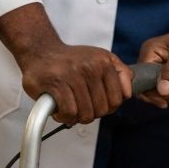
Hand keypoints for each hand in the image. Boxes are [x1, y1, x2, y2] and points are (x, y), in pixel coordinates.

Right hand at [0, 3, 131, 124]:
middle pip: (102, 110)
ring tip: (69, 107)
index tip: (96, 105)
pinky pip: (69, 113)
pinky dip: (64, 117)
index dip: (107, 108)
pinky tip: (60, 109)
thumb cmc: (71, 59)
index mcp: (105, 61)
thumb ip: (119, 73)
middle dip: (91, 114)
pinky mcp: (57, 84)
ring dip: (76, 117)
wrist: (41, 50)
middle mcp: (91, 67)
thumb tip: (128, 93)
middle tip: (80, 106)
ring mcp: (74, 75)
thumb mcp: (100, 58)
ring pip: (86, 114)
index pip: (117, 99)